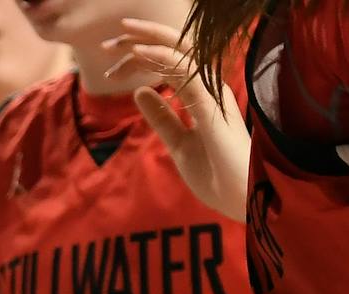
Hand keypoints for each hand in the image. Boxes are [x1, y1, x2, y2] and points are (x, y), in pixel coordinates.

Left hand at [103, 19, 250, 221]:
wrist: (240, 199)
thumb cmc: (217, 175)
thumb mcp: (179, 144)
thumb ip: (162, 118)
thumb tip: (140, 91)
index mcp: (203, 95)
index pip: (171, 64)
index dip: (143, 57)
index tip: (113, 66)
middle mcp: (209, 87)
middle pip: (175, 49)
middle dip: (141, 39)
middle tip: (109, 44)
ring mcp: (211, 93)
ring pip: (177, 52)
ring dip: (145, 42)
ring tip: (116, 43)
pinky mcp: (210, 103)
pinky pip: (183, 70)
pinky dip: (160, 57)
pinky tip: (137, 52)